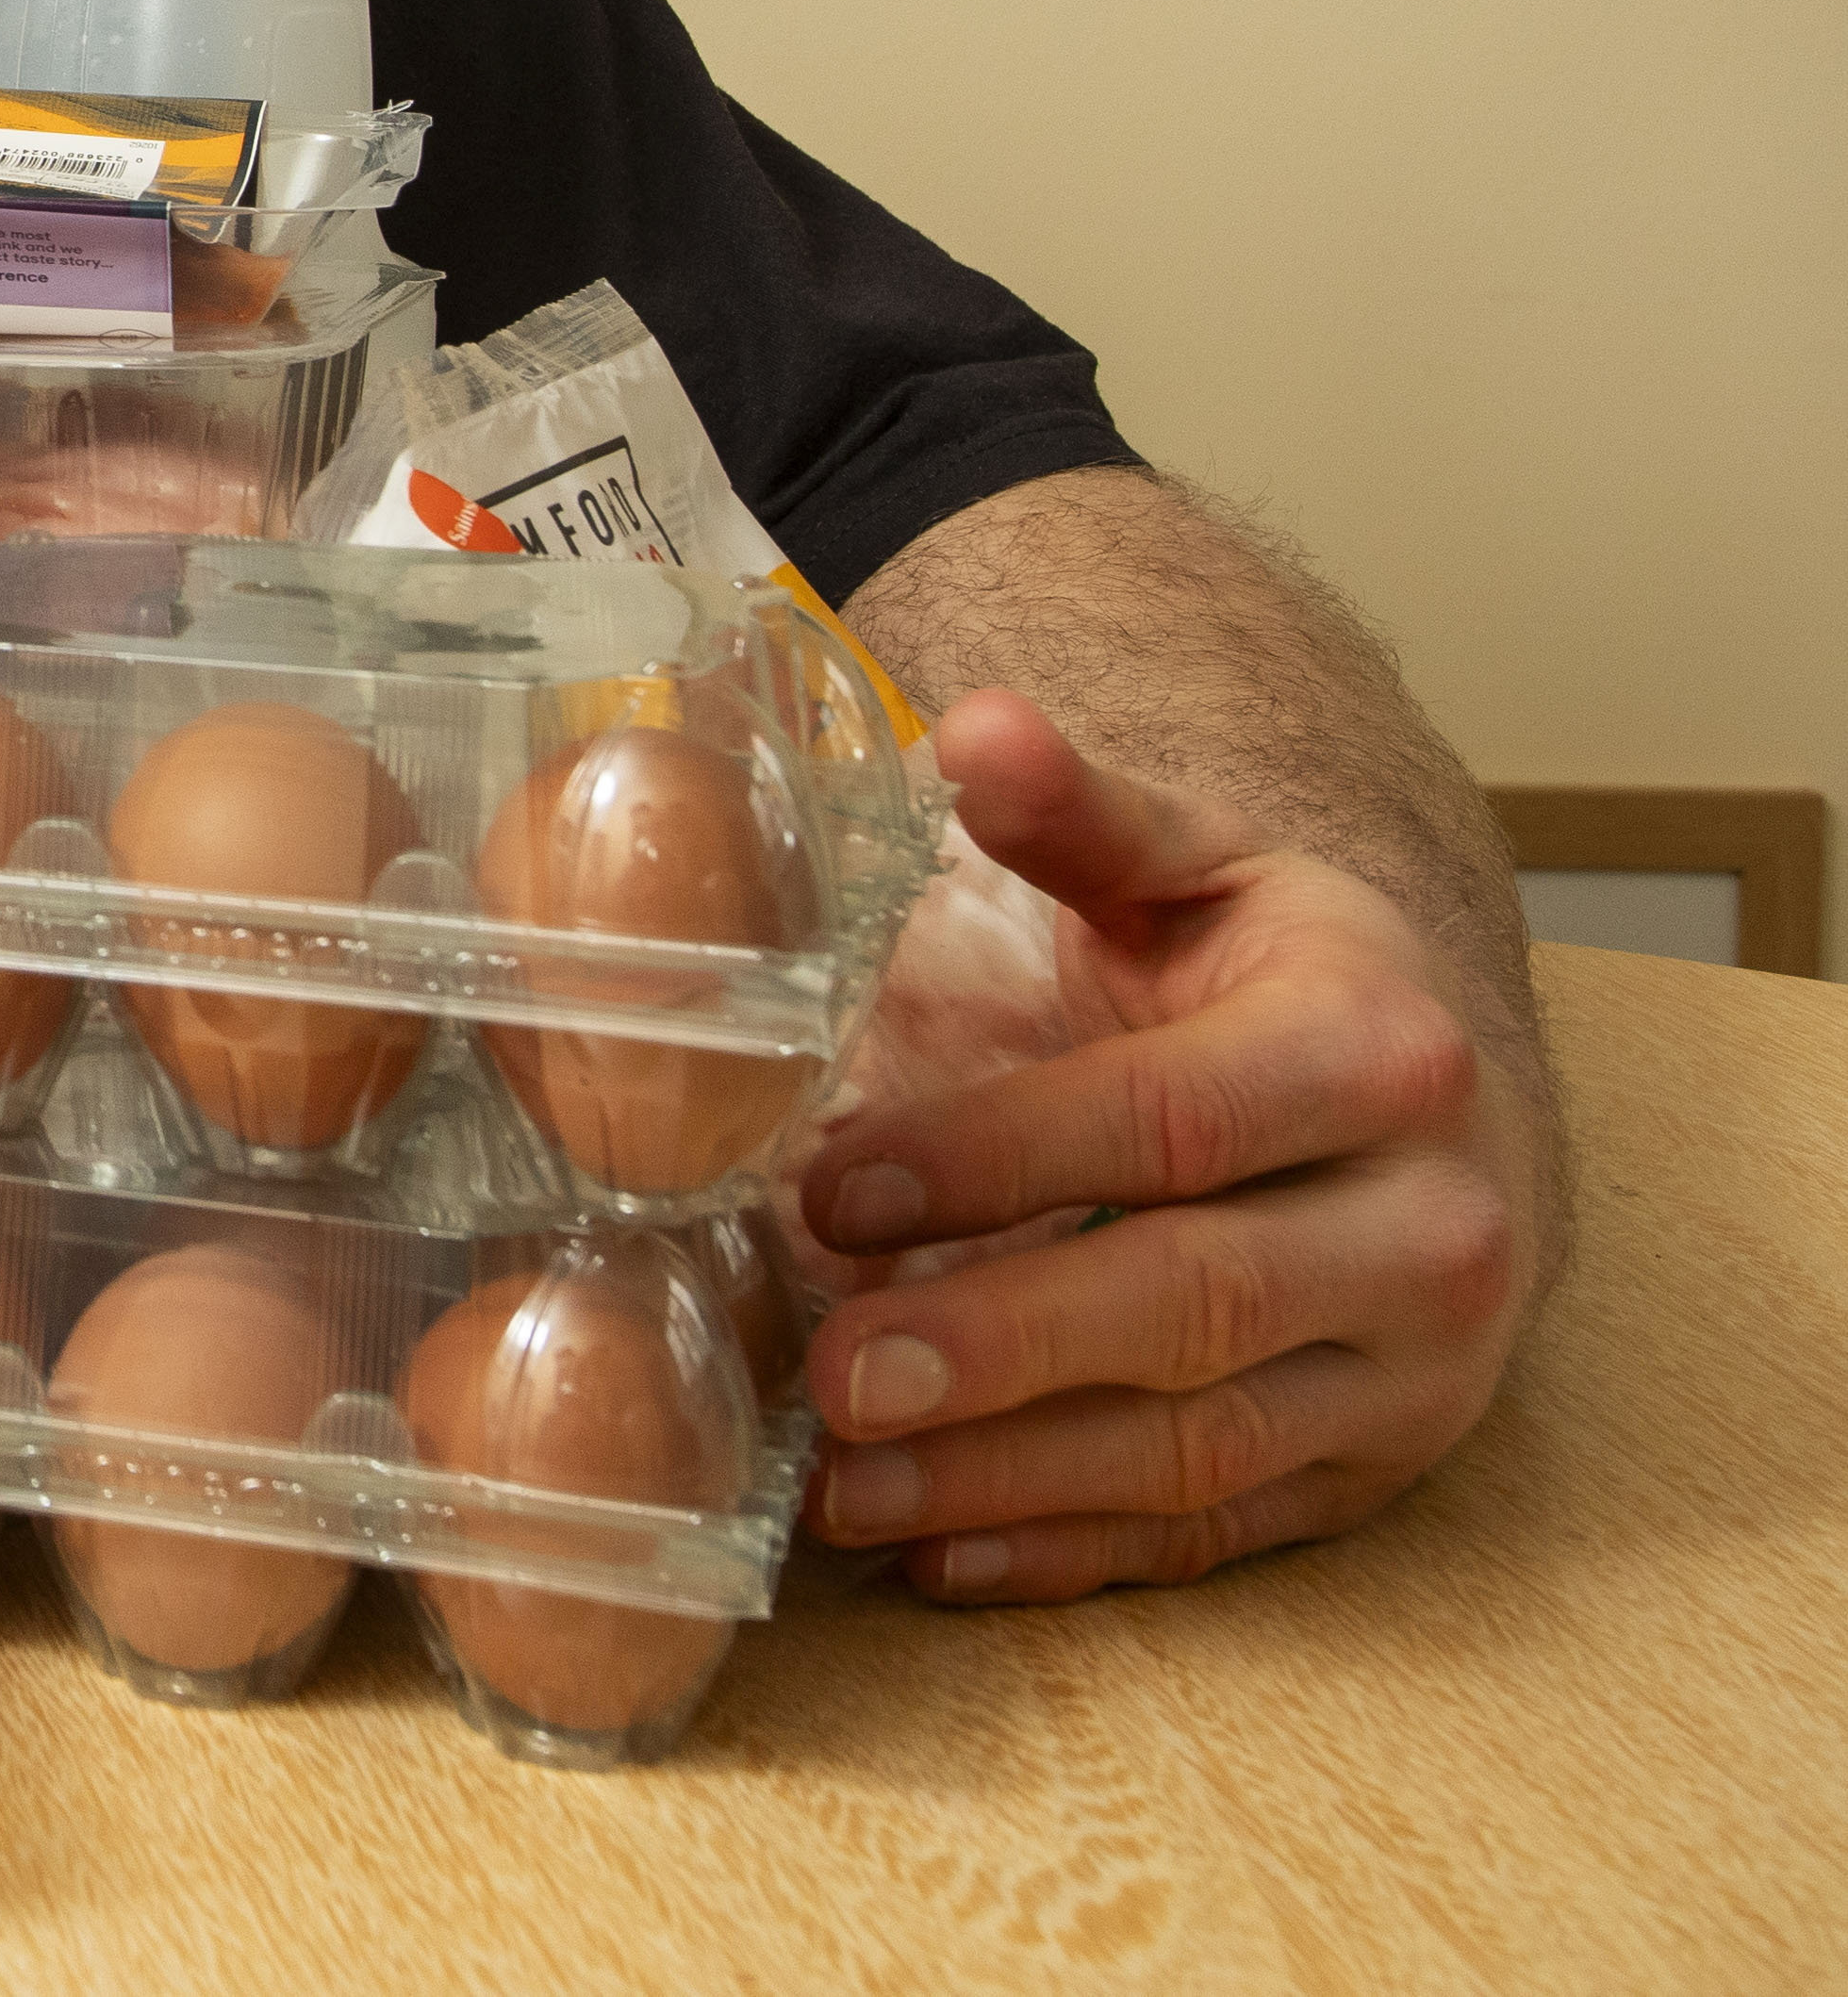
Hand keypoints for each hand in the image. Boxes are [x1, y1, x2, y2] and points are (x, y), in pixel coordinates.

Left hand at [798, 689, 1535, 1602]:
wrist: (1446, 1093)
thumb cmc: (1280, 970)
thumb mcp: (1197, 864)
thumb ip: (1078, 813)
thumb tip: (973, 725)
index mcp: (1379, 1054)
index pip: (1167, 1123)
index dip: (994, 1159)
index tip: (831, 1188)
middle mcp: (1429, 1225)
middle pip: (1194, 1302)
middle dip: (1001, 1348)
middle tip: (833, 1377)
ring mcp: (1418, 1369)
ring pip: (1204, 1446)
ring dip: (1013, 1476)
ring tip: (846, 1484)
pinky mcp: (1380, 1471)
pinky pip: (1224, 1531)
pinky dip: (1078, 1554)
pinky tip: (942, 1553)